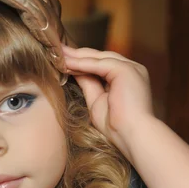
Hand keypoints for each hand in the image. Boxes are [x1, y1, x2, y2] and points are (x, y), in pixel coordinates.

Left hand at [62, 45, 153, 161]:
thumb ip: (88, 83)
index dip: (81, 61)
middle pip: (100, 57)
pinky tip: (67, 64)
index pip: (102, 64)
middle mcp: (132, 69)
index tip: (62, 60)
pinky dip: (81, 64)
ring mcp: (131, 68)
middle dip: (77, 55)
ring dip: (77, 57)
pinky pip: (99, 64)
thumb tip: (74, 70)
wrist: (132, 136)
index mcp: (128, 77)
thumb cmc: (117, 126)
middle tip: (56, 51)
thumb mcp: (97, 100)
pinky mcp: (126, 70)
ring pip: (99, 58)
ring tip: (58, 55)